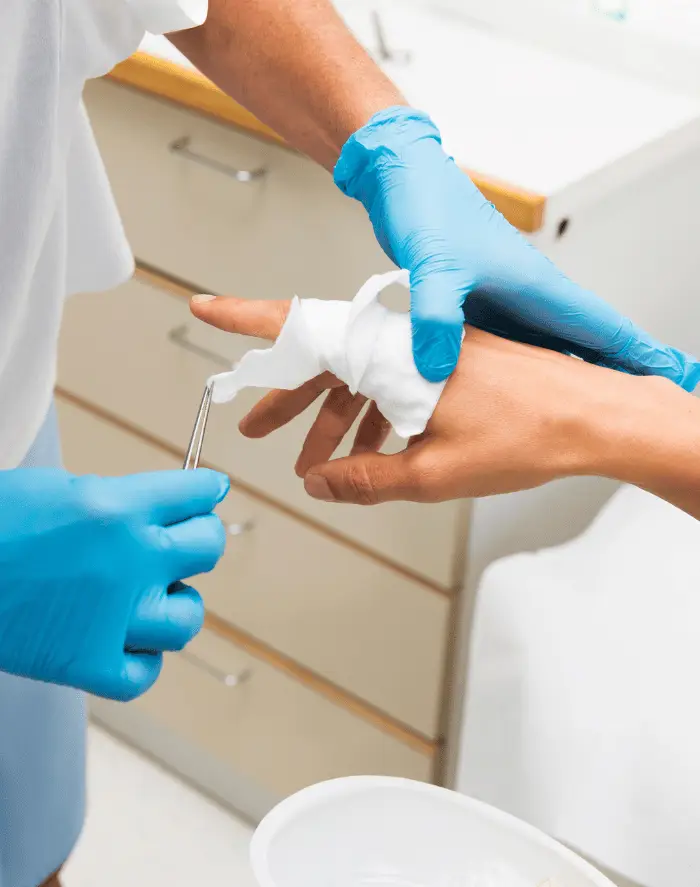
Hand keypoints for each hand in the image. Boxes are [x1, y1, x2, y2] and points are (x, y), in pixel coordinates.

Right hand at [0, 468, 228, 699]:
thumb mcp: (60, 488)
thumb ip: (119, 501)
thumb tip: (161, 509)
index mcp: (119, 508)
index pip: (196, 494)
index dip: (205, 491)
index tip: (209, 492)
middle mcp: (129, 561)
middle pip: (206, 548)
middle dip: (199, 538)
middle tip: (184, 539)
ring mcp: (114, 618)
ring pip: (187, 616)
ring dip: (176, 604)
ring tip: (153, 596)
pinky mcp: (87, 665)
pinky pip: (145, 672)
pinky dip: (142, 659)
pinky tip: (128, 640)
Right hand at [191, 294, 671, 505]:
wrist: (594, 417)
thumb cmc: (527, 436)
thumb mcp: (433, 473)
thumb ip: (365, 480)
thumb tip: (318, 485)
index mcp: (391, 356)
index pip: (302, 331)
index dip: (246, 322)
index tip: (205, 309)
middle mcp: (404, 342)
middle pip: (326, 364)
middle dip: (288, 399)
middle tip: (256, 425)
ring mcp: (427, 352)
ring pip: (361, 381)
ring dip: (334, 421)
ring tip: (311, 461)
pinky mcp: (448, 366)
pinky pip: (394, 388)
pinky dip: (374, 420)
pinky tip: (367, 454)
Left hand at [335, 107, 699, 387]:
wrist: (403, 178)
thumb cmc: (428, 207)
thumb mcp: (435, 266)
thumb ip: (437, 318)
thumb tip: (439, 371)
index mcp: (537, 287)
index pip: (602, 328)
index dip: (640, 357)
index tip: (676, 381)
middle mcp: (528, 297)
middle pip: (585, 345)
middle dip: (618, 377)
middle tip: (650, 408)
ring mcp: (504, 302)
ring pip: (548, 350)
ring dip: (575, 377)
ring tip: (598, 414)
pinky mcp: (477, 306)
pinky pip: (509, 349)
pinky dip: (525, 371)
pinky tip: (521, 395)